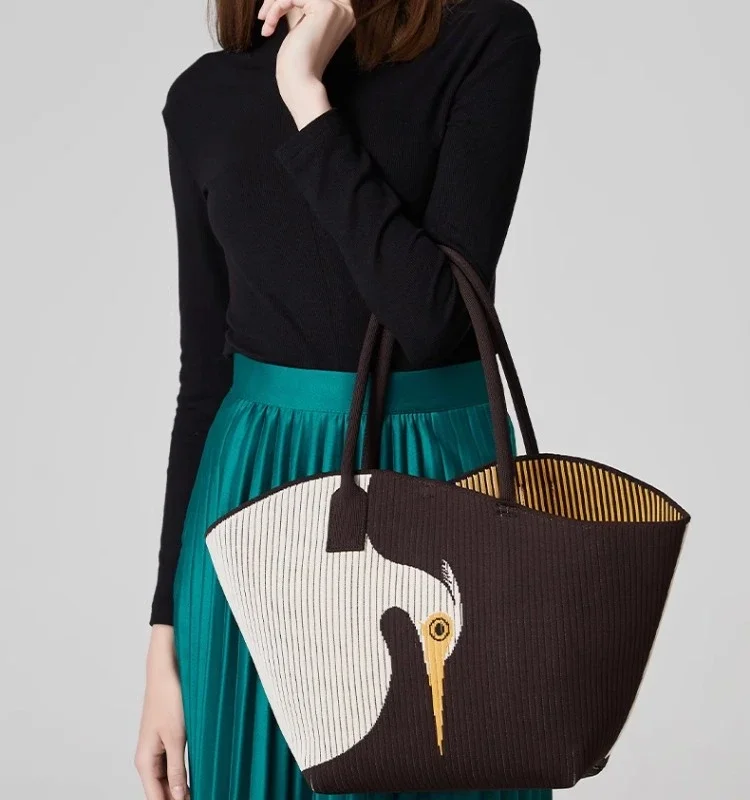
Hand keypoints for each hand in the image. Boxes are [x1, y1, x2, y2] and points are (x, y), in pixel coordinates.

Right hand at [134, 625, 189, 799]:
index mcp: (145, 761)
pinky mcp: (168, 738)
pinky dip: (183, 773)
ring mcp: (158, 748)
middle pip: (161, 791)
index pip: (156, 798)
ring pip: (168, 779)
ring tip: (204, 791)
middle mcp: (149, 758)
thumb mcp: (176, 737)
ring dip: (182, 788)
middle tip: (205, 795)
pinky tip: (198, 777)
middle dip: (178, 798)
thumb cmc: (168, 699)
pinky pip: (173, 764)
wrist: (166, 670)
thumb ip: (176, 769)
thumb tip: (178, 797)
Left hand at [257, 0, 354, 127]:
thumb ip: (299, 4)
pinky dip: (275, 8)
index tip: (271, 10)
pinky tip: (269, 26)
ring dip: (274, 4)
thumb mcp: (300, 24)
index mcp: (341, 14)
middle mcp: (344, 9)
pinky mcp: (325, 7)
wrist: (300, 82)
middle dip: (278, 0)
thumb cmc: (297, 60)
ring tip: (265, 21)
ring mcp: (337, 8)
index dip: (288, 1)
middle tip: (264, 16)